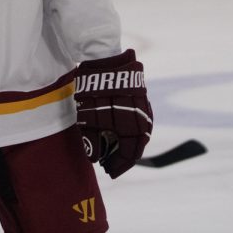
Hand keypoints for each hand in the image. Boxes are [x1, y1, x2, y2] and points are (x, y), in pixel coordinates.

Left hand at [74, 50, 153, 178]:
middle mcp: (142, 120)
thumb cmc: (93, 91)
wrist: (104, 60)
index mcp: (131, 127)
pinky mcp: (142, 99)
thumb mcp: (87, 118)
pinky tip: (121, 135)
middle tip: (111, 164)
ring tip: (114, 152)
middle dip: (124, 158)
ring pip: (140, 135)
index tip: (109, 172)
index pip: (128, 154)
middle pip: (136, 146)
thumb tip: (96, 159)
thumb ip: (92, 141)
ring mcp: (144, 108)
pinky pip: (141, 123)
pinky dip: (132, 133)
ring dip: (129, 146)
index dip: (119, 166)